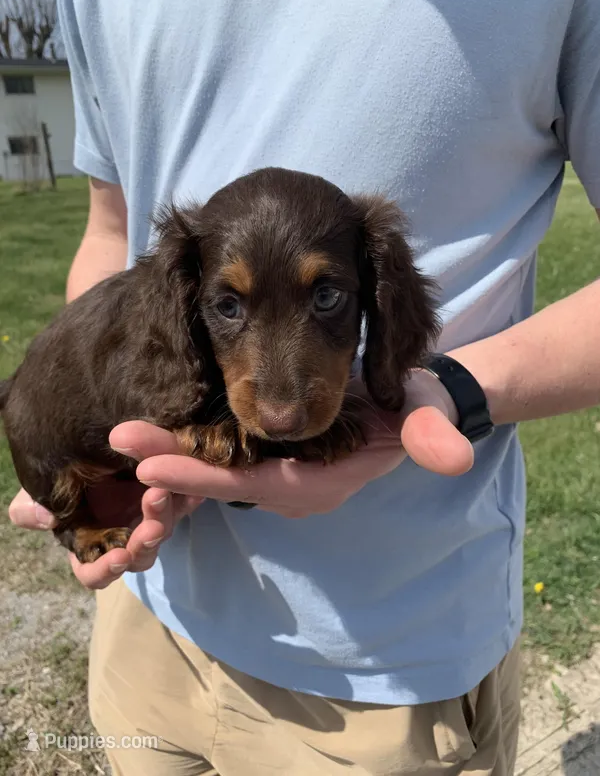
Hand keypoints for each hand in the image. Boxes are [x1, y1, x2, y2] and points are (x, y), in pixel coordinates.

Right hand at [8, 438, 202, 588]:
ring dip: (163, 518)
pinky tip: (194, 490)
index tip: (118, 556)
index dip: (107, 569)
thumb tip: (47, 519)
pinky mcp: (171, 499)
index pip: (97, 573)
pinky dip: (189, 499)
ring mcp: (148, 521)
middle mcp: (123, 540)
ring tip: (162, 495)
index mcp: (90, 546)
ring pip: (162, 530)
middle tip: (151, 527)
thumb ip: (30, 509)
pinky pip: (184, 503)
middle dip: (144, 543)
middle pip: (139, 554)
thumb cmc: (61, 480)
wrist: (97, 450)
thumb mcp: (38, 492)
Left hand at [122, 369, 473, 517]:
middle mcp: (291, 485)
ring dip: (170, 458)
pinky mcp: (269, 457)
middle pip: (223, 481)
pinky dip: (186, 450)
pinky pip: (221, 460)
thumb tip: (453, 456)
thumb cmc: (412, 409)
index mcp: (320, 482)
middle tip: (119, 441)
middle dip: (171, 467)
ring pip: (216, 473)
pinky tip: (151, 433)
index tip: (155, 466)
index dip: (206, 477)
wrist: (407, 407)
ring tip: (121, 436)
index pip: (254, 484)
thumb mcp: (425, 417)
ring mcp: (278, 474)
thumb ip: (433, 435)